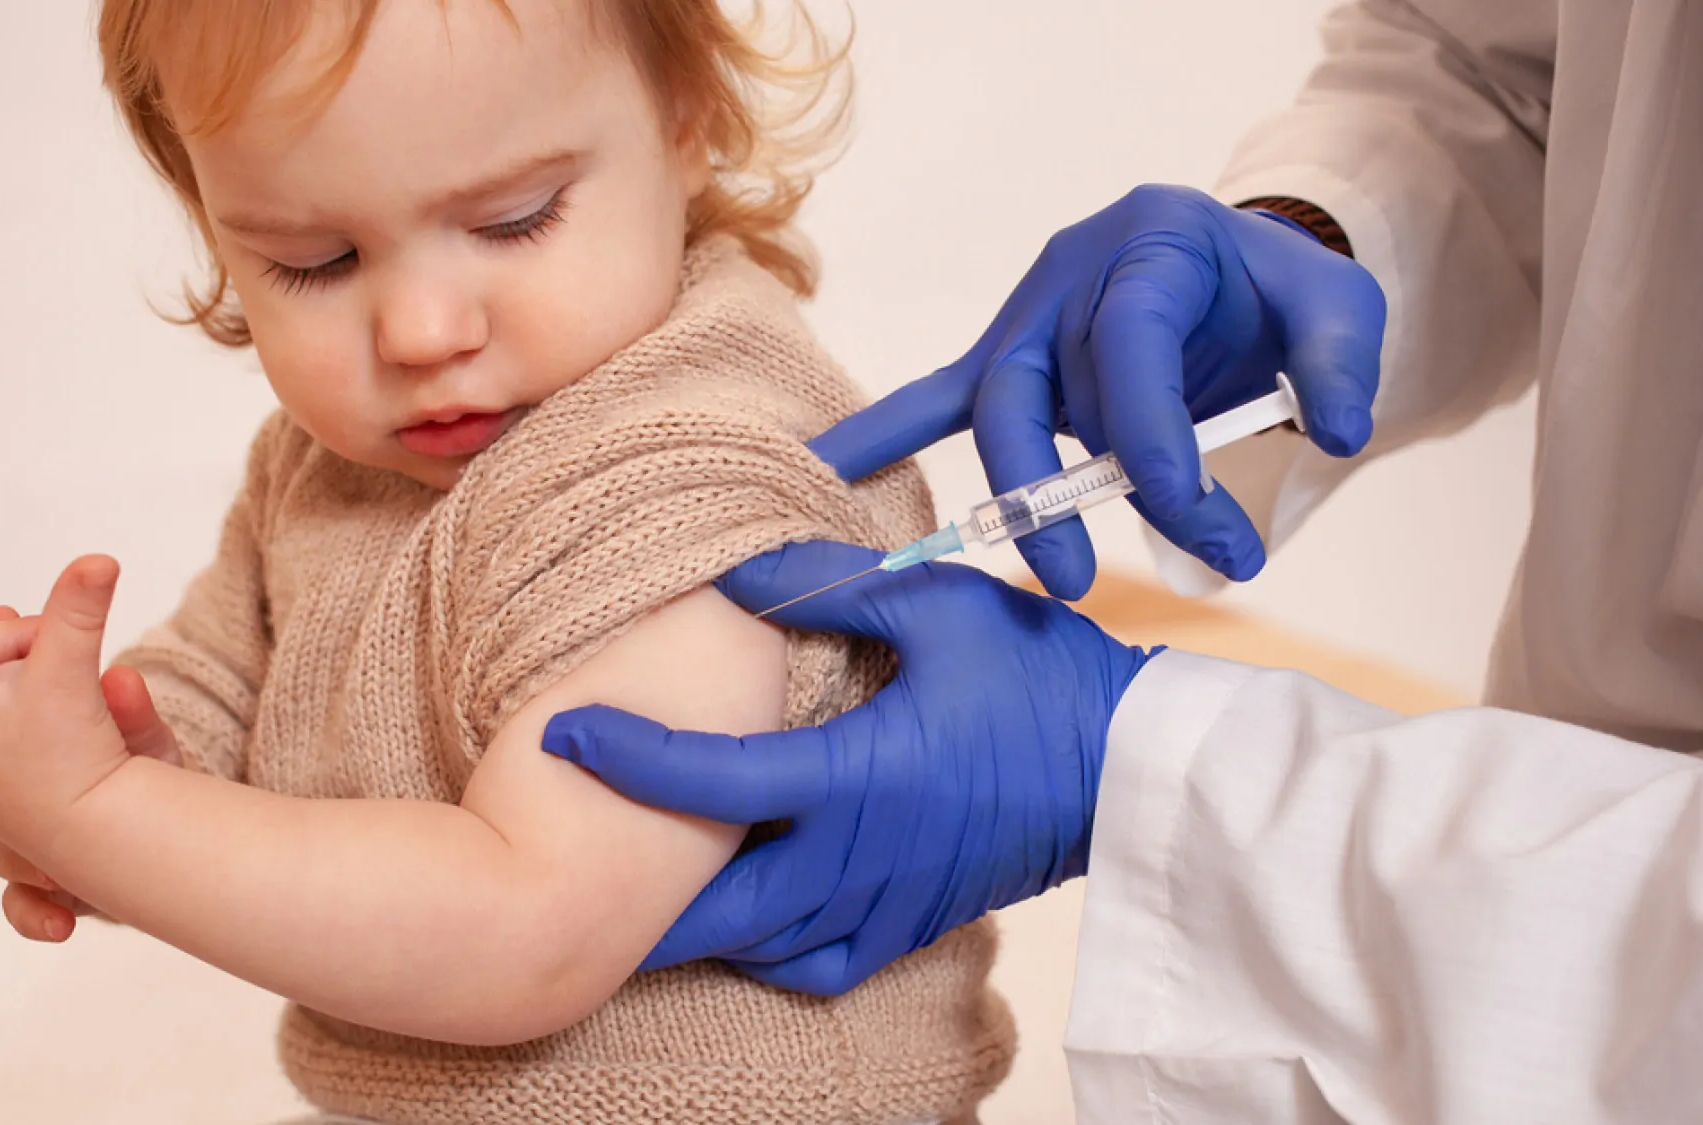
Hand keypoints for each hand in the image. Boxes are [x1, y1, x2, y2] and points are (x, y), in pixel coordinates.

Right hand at [0, 656, 184, 942]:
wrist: (178, 827)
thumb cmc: (147, 770)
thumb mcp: (145, 741)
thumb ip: (134, 715)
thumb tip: (121, 679)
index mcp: (39, 747)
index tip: (14, 729)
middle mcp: (23, 795)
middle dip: (9, 809)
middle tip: (41, 817)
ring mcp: (32, 843)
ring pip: (1, 852)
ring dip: (29, 865)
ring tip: (59, 875)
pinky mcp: (48, 886)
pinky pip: (20, 906)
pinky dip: (33, 916)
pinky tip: (61, 925)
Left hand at [542, 541, 1152, 995]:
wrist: (1135, 767)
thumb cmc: (1042, 679)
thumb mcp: (940, 606)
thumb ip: (831, 588)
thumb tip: (738, 573)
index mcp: (857, 776)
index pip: (713, 781)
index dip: (630, 759)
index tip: (566, 735)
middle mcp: (861, 857)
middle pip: (719, 907)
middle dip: (639, 900)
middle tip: (571, 875)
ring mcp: (888, 900)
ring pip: (764, 944)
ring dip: (699, 928)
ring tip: (643, 898)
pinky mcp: (916, 921)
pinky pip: (821, 966)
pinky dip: (771, 956)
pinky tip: (752, 924)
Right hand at [812, 184, 1383, 595]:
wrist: (1237, 273)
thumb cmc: (1278, 295)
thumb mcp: (1338, 308)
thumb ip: (1342, 363)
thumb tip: (1335, 432)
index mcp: (1156, 242)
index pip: (1134, 345)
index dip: (1154, 436)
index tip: (1196, 514)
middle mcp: (1076, 272)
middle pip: (1048, 386)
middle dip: (1076, 490)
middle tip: (1120, 576)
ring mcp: (1029, 316)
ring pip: (996, 406)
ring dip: (1020, 496)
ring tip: (1061, 578)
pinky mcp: (1005, 359)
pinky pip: (936, 397)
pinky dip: (880, 434)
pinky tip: (825, 467)